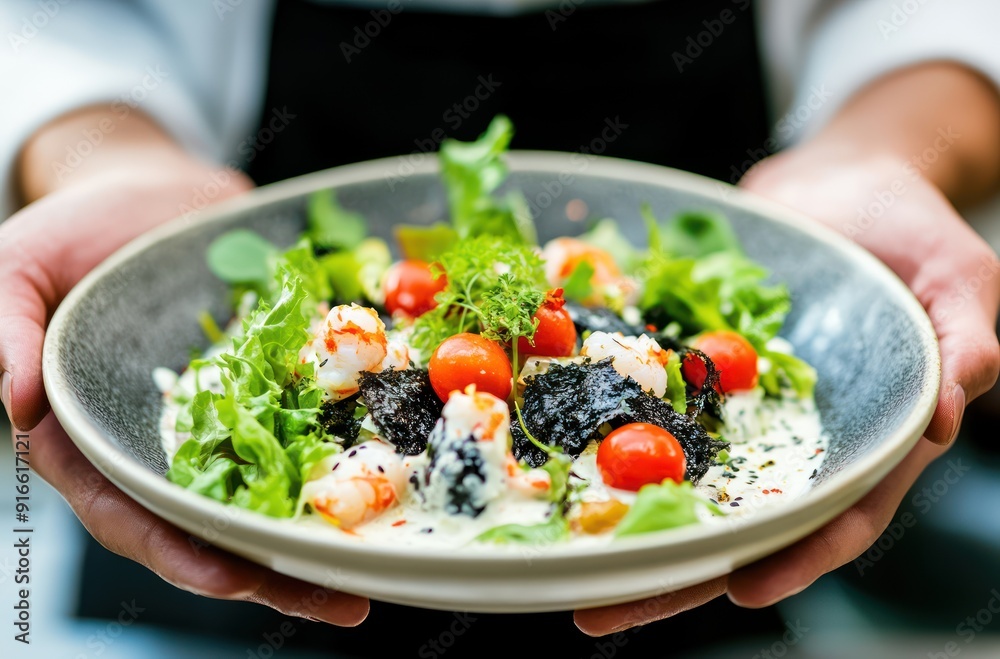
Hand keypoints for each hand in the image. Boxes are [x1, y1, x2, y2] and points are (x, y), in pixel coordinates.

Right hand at [0, 130, 369, 624]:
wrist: (154, 191)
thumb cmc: (76, 231)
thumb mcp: (19, 264)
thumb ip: (5, 325)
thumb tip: (17, 399)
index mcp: (95, 437)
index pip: (128, 512)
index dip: (176, 551)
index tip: (229, 576)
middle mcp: (165, 442)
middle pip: (213, 524)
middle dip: (270, 570)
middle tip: (337, 599)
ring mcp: (226, 417)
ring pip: (269, 491)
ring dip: (316, 536)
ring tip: (372, 570)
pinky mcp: (273, 385)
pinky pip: (308, 428)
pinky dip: (343, 458)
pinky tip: (390, 484)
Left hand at [574, 145, 999, 635]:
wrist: (838, 184)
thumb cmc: (912, 231)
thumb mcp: (959, 279)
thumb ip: (963, 344)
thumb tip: (944, 417)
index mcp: (867, 440)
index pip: (836, 516)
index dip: (796, 558)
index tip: (742, 591)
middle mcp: (795, 440)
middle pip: (738, 523)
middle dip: (676, 573)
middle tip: (599, 611)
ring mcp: (740, 410)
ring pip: (684, 482)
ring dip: (629, 525)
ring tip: (564, 566)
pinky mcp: (698, 374)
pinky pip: (654, 412)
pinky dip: (610, 440)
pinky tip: (557, 462)